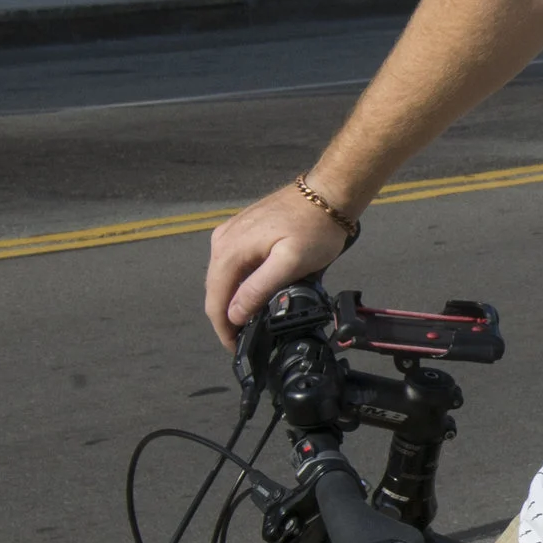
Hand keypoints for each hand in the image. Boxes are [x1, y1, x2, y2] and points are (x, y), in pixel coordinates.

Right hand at [205, 184, 355, 345]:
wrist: (326, 193)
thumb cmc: (314, 228)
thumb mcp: (290, 263)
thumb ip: (259, 289)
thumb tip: (234, 315)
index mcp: (229, 250)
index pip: (215, 300)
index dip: (223, 329)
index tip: (235, 349)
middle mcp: (221, 241)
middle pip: (215, 290)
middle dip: (226, 318)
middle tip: (245, 340)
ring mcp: (229, 233)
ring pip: (222, 278)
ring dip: (232, 301)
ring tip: (249, 322)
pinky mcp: (240, 230)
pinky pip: (231, 264)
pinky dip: (238, 283)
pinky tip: (252, 294)